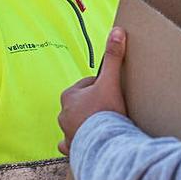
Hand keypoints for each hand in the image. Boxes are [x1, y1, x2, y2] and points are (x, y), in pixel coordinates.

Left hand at [59, 27, 127, 154]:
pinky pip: (70, 144)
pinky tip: (86, 144)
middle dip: (93, 105)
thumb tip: (117, 31)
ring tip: (101, 126)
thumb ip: (113, 57)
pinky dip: (77, 143)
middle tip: (110, 108)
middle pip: (81, 104)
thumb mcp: (110, 81)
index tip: (113, 91)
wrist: (104, 145)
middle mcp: (64, 113)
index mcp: (69, 95)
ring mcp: (66, 132)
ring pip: (74, 124)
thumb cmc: (106, 112)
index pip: (87, 84)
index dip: (102, 86)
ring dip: (85, 124)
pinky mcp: (72, 148)